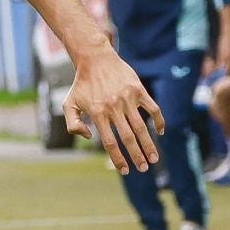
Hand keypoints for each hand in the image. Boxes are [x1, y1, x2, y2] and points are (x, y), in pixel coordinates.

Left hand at [63, 46, 162, 172]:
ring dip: (149, 144)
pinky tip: (160, 132)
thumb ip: (73, 125)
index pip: (110, 142)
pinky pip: (152, 108)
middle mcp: (113, 107)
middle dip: (137, 156)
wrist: (95, 58)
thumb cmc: (82, 85)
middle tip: (144, 169)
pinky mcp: (138, 90)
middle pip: (128, 137)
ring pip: (141, 126)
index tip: (125, 171)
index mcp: (97, 113)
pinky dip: (159, 121)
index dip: (118, 158)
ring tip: (154, 158)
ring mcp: (127, 98)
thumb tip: (90, 137)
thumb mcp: (69, 104)